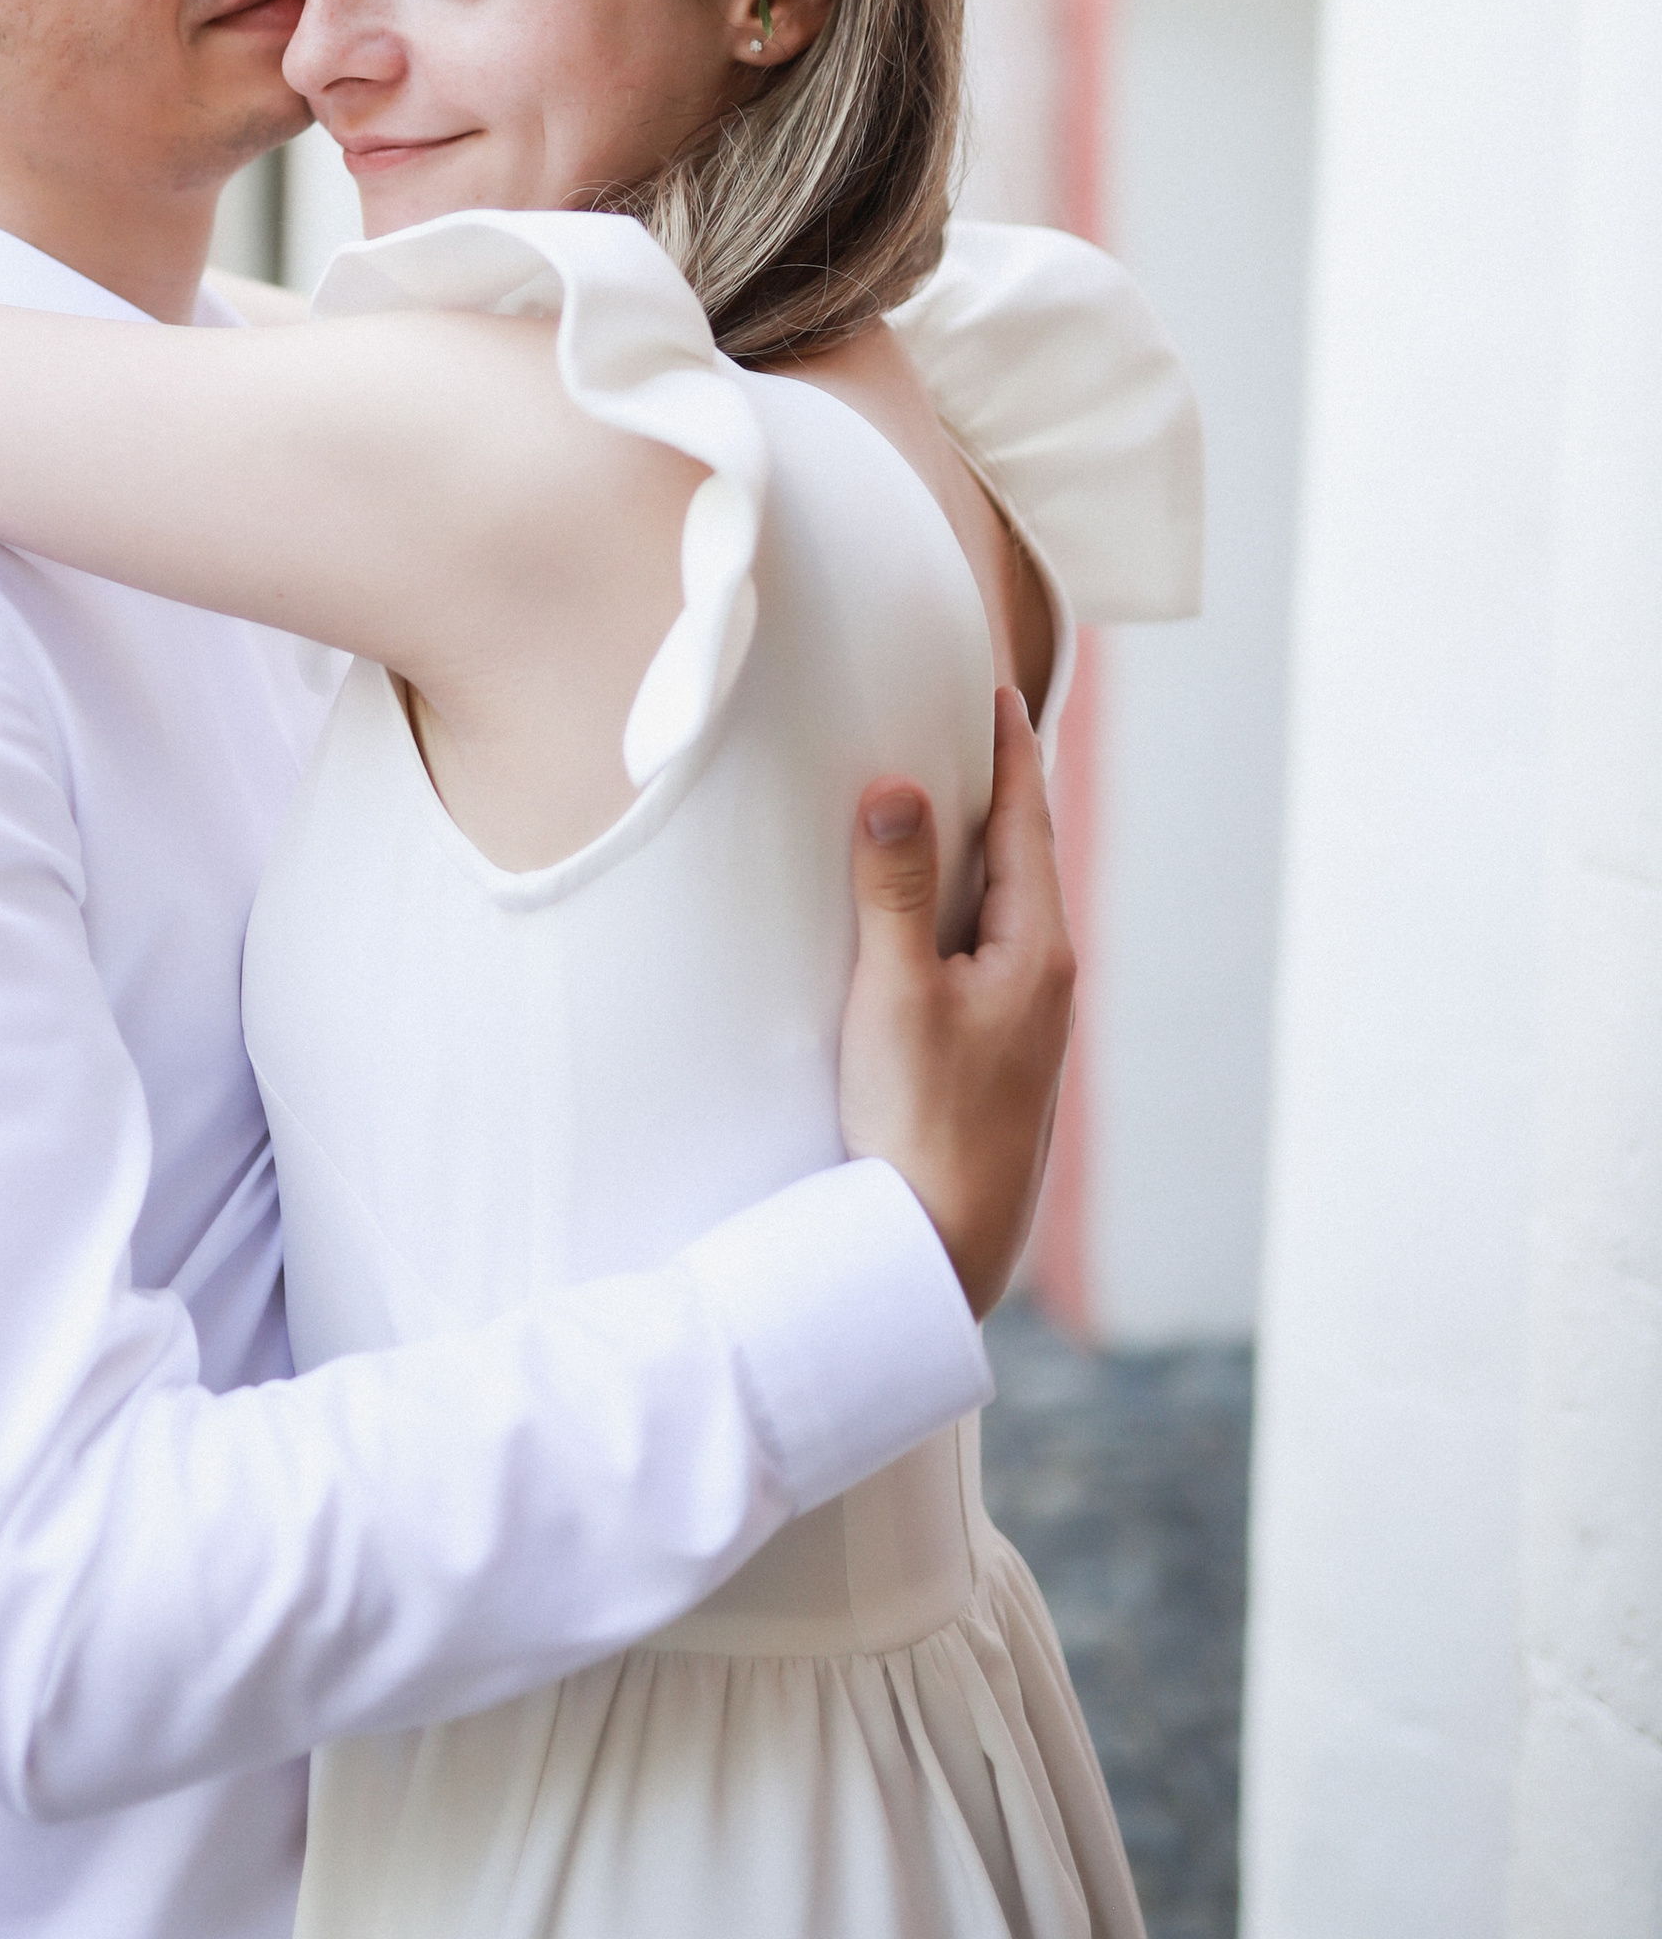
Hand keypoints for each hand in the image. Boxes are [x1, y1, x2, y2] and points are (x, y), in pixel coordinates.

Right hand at [835, 688, 1073, 1319]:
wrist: (939, 1250)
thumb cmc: (922, 1127)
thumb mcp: (893, 995)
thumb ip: (894, 890)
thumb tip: (899, 788)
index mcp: (1038, 950)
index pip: (1027, 820)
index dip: (1008, 748)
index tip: (995, 688)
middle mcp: (1044, 979)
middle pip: (1021, 858)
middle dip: (994, 790)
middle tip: (964, 726)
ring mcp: (1023, 1023)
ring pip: (1002, 908)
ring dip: (972, 853)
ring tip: (938, 803)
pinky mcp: (994, 1057)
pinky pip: (980, 952)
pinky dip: (956, 910)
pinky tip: (921, 920)